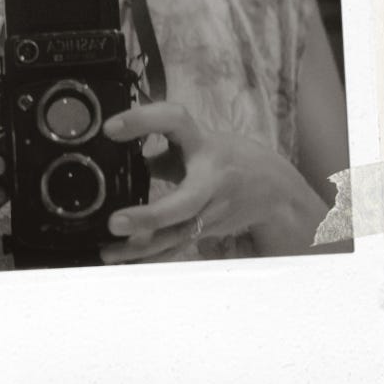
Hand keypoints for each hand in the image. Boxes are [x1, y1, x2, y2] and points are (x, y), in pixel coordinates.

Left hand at [99, 103, 329, 263]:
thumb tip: (120, 148)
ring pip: (177, 234)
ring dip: (141, 248)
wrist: (275, 190)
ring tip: (108, 252)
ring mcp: (212, 211)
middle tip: (115, 222)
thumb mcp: (200, 141)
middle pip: (184, 203)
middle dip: (150, 216)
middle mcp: (210, 180)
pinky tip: (123, 262)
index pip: (174, 121)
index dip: (143, 121)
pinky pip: (176, 247)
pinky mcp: (208, 231)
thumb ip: (164, 147)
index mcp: (204, 144)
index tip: (110, 127)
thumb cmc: (229, 158)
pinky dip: (150, 257)